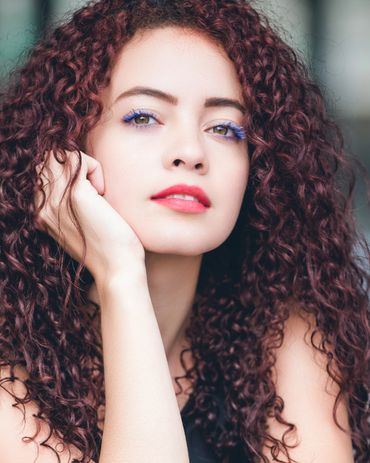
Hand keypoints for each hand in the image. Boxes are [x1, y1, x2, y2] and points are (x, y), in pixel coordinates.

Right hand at [35, 150, 145, 283]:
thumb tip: (81, 180)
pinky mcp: (76, 195)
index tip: (88, 195)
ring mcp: (56, 200)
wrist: (117, 268)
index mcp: (42, 214)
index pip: (41, 173)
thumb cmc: (106, 247)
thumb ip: (69, 203)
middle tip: (93, 190)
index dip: (66, 173)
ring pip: (59, 156)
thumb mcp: (79, 223)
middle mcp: (43, 206)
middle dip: (73, 166)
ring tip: (97, 191)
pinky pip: (79, 159)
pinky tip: (103, 193)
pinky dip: (95, 169)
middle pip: (47, 161)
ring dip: (83, 166)